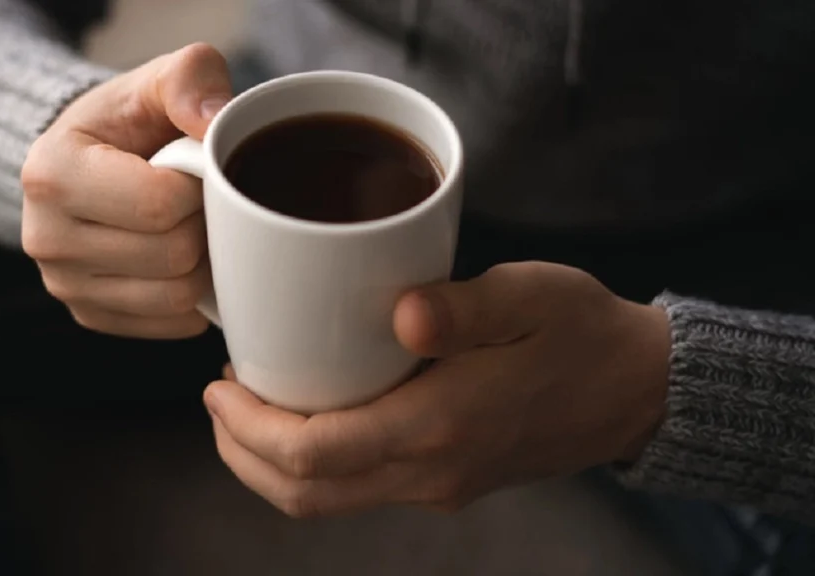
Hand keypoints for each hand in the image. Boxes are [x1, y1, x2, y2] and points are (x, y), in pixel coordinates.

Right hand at [21, 44, 230, 338]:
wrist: (89, 159)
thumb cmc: (128, 121)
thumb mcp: (156, 81)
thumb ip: (190, 79)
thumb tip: (215, 124)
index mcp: (51, 174)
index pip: (160, 205)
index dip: (200, 187)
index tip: (194, 168)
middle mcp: (45, 238)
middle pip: (173, 255)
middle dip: (204, 225)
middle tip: (200, 200)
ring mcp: (64, 286)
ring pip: (176, 296)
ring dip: (204, 263)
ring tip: (193, 226)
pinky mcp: (89, 316)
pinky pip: (170, 323)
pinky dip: (193, 297)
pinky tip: (183, 260)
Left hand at [203, 262, 670, 516]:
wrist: (636, 389)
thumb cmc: (581, 332)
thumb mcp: (530, 297)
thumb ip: (464, 307)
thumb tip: (399, 312)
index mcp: (441, 426)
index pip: (315, 454)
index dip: (250, 428)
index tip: (220, 386)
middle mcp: (431, 469)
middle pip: (306, 494)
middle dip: (244, 454)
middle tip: (219, 400)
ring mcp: (438, 484)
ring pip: (327, 501)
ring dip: (272, 466)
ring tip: (247, 411)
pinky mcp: (445, 480)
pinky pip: (357, 489)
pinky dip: (313, 465)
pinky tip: (309, 416)